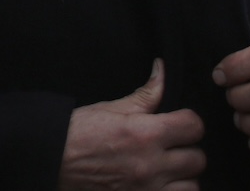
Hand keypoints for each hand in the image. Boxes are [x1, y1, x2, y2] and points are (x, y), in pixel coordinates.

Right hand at [57, 59, 204, 189]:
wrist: (52, 160)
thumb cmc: (78, 132)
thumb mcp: (112, 107)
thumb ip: (146, 94)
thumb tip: (163, 71)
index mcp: (145, 133)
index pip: (194, 126)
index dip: (188, 121)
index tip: (179, 123)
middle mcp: (150, 164)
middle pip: (197, 158)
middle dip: (186, 149)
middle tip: (172, 147)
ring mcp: (146, 190)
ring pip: (192, 187)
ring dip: (183, 178)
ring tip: (169, 170)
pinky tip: (160, 185)